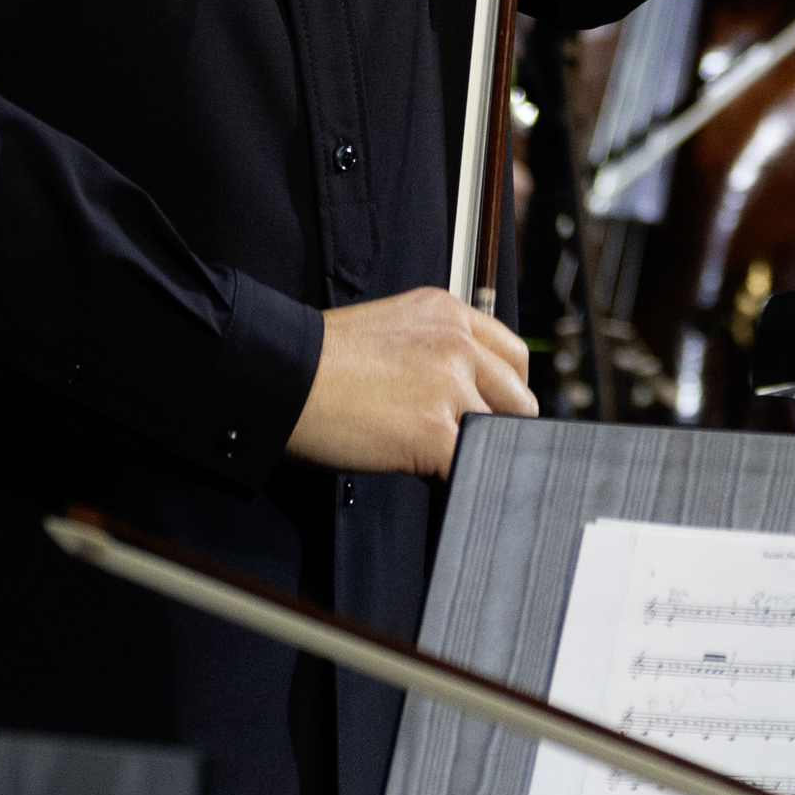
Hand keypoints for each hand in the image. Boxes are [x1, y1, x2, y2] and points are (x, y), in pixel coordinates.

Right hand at [285, 286, 537, 474]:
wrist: (277, 374)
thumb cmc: (317, 361)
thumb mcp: (390, 329)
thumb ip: (434, 349)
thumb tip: (461, 392)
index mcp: (448, 313)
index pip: (512, 356)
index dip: (505, 391)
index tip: (492, 412)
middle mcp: (456, 342)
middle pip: (517, 397)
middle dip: (496, 425)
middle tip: (462, 443)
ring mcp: (449, 384)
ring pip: (500, 433)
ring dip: (476, 452)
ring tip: (442, 461)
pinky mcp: (434, 429)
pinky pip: (473, 464)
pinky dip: (461, 480)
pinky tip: (438, 481)